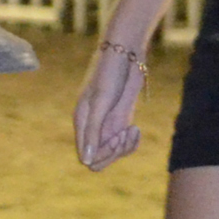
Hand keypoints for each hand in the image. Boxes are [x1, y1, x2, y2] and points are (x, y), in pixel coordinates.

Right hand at [74, 34, 148, 169]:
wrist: (126, 56)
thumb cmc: (109, 75)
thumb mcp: (100, 103)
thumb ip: (93, 132)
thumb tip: (85, 162)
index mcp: (82, 123)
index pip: (87, 156)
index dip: (102, 154)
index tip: (115, 138)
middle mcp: (92, 127)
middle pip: (99, 159)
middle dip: (114, 153)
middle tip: (124, 134)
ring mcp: (107, 125)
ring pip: (113, 154)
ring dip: (125, 147)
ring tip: (133, 129)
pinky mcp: (120, 122)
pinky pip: (124, 145)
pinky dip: (132, 142)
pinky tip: (136, 129)